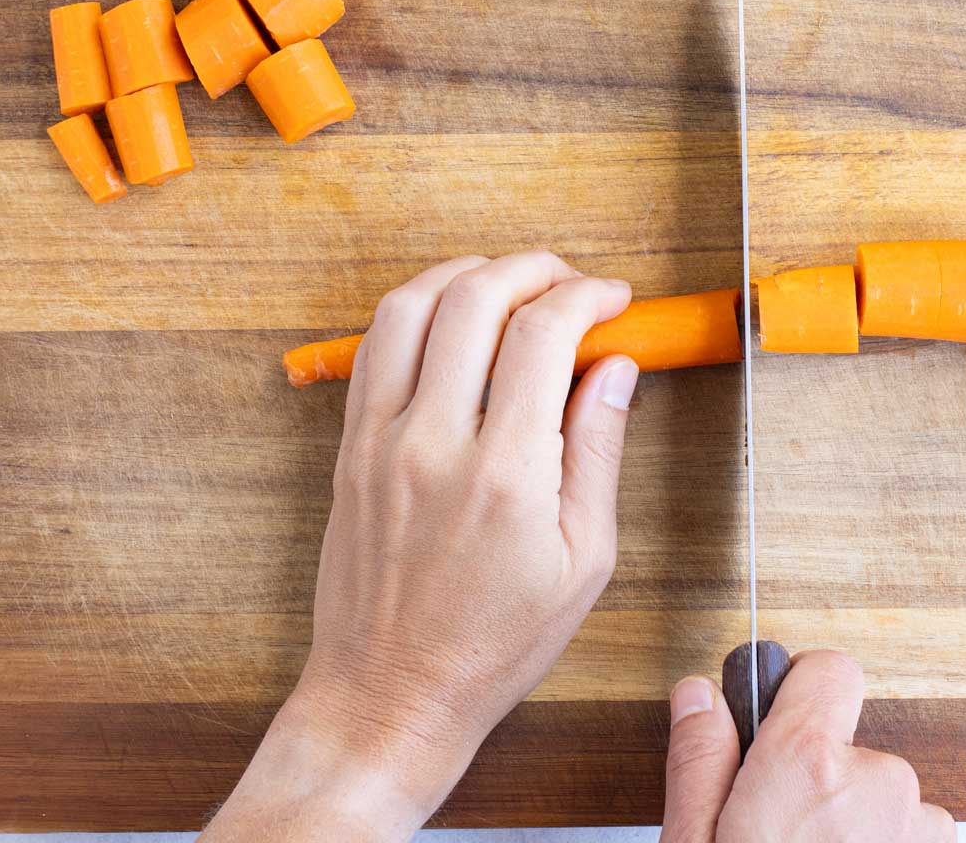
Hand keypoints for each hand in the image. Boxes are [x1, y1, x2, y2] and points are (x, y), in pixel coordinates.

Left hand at [204, 252, 638, 839]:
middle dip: (532, 269)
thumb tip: (615, 368)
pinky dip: (415, 311)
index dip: (585, 296)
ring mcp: (379, 441)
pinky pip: (373, 348)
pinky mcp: (349, 449)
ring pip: (409, 306)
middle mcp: (433, 444)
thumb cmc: (493, 643)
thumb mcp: (584, 561)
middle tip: (567, 281)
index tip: (612, 298)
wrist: (389, 695)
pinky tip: (451, 322)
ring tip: (508, 285)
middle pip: (474, 298)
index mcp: (505, 474)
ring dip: (465, 274)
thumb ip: (598, 451)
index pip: (542, 334)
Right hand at [659, 650, 954, 841]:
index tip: (779, 720)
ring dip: (854, 824)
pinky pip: (910, 835)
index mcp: (809, 766)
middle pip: (850, 746)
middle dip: (819, 779)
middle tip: (777, 832)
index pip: (828, 670)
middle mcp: (879, 786)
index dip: (799, 689)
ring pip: (882, 799)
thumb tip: (700, 696)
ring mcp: (919, 829)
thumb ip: (700, 763)